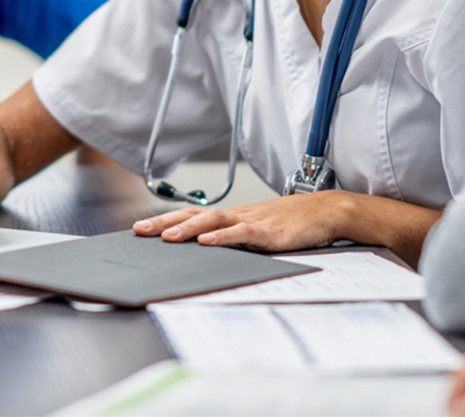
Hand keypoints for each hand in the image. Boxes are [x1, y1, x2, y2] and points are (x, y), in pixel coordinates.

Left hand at [132, 192, 350, 251]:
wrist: (325, 211)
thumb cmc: (291, 223)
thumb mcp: (257, 230)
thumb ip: (234, 239)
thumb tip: (207, 252)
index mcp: (232, 216)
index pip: (192, 215)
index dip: (166, 220)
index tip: (140, 228)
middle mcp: (237, 215)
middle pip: (194, 215)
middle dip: (164, 223)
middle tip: (139, 230)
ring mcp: (252, 221)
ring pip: (213, 221)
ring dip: (188, 228)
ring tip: (167, 237)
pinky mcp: (268, 232)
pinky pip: (241, 233)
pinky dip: (223, 237)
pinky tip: (207, 242)